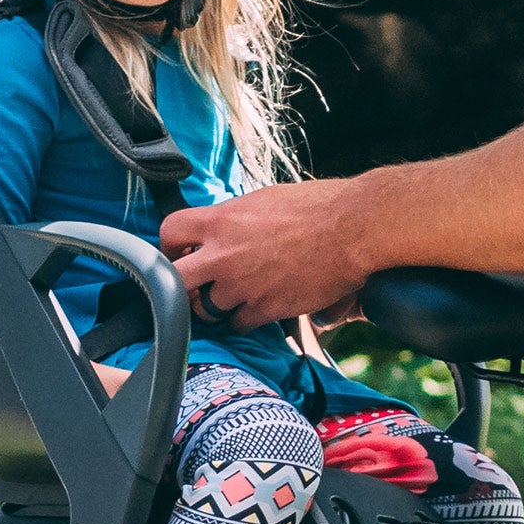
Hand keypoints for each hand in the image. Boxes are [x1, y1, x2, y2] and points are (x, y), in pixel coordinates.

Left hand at [160, 180, 365, 330]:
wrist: (353, 228)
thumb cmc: (318, 206)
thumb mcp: (265, 200)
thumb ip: (236, 218)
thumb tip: (224, 228)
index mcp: (222, 220)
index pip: (170, 232)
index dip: (170, 246)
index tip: (181, 252)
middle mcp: (224, 255)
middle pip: (174, 281)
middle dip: (182, 286)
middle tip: (195, 286)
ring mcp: (243, 285)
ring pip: (206, 309)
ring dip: (216, 306)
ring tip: (234, 297)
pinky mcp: (266, 308)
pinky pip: (239, 323)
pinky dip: (246, 318)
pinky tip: (260, 306)